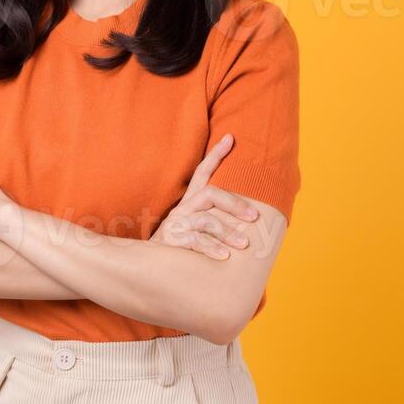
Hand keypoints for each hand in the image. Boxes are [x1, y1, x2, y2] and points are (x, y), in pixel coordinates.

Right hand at [151, 133, 261, 259]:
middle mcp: (183, 209)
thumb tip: (252, 218)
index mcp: (190, 202)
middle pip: (210, 193)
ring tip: (244, 243)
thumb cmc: (182, 246)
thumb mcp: (196, 228)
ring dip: (228, 232)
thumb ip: (217, 220)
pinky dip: (211, 248)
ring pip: (206, 221)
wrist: (149, 266)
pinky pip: (195, 241)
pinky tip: (224, 256)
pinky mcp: (171, 240)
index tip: (230, 138)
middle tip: (254, 216)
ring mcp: (177, 224)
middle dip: (234, 203)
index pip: (202, 172)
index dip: (216, 155)